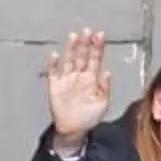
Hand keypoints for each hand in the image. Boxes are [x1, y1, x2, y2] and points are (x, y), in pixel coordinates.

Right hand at [46, 29, 113, 143]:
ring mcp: (67, 80)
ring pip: (69, 60)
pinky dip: (53, 64)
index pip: (95, 58)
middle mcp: (79, 76)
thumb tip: (107, 71)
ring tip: (73, 36)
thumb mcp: (103, 103)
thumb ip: (105, 87)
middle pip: (82, 55)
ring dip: (71, 48)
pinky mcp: (55, 86)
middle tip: (87, 30)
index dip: (97, 47)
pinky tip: (55, 55)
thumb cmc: (89, 116)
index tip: (100, 35)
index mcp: (92, 79)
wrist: (74, 129)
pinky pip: (53, 73)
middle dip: (85, 43)